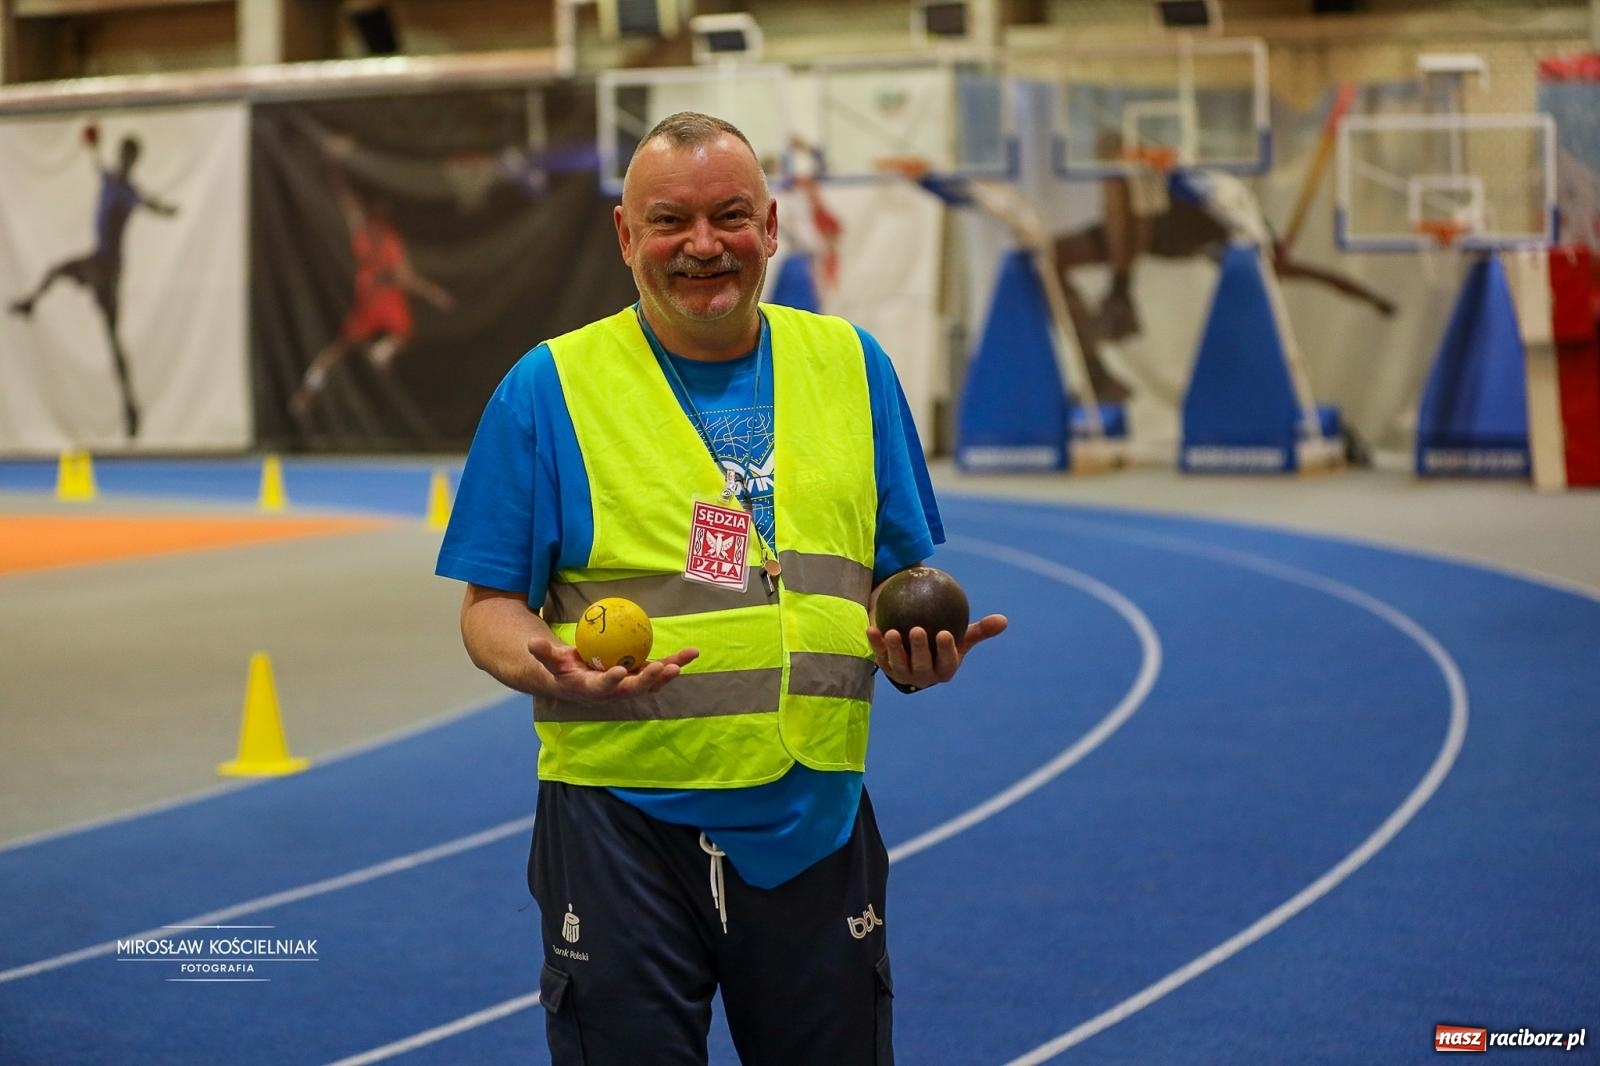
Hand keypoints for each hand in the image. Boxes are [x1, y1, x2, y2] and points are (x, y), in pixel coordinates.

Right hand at [527, 636, 698, 700]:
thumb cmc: (561, 668)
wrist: (574, 681)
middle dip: (650, 680)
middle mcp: (614, 693)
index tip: (620, 672)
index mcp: (592, 690)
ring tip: (688, 656)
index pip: (603, 688)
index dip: (612, 682)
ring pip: (652, 681)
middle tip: (665, 668)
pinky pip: (658, 671)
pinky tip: (690, 653)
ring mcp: (629, 687)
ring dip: (670, 671)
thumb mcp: (550, 661)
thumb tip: (532, 643)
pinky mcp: (639, 680)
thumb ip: (544, 654)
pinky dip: (674, 663)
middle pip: (635, 689)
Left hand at [868, 614, 1007, 690]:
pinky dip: (876, 643)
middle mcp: (923, 677)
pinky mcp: (885, 666)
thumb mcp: (961, 636)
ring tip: (893, 631)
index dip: (945, 651)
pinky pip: (879, 655)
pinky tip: (872, 628)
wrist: (915, 651)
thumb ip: (979, 630)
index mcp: (944, 671)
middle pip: (921, 666)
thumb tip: (1004, 620)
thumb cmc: (942, 641)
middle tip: (917, 629)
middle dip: (919, 649)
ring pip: (898, 664)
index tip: (944, 633)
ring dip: (894, 649)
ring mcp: (902, 674)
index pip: (946, 663)